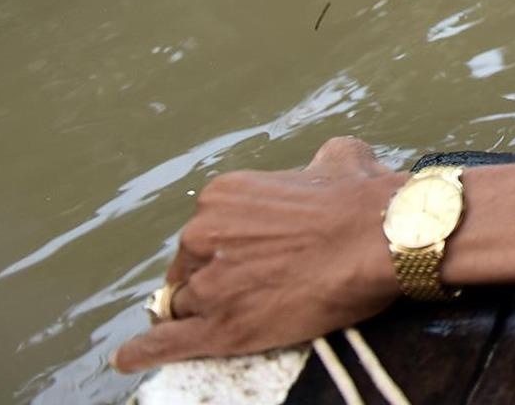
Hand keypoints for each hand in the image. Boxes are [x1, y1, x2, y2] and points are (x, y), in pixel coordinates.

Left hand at [112, 137, 404, 373]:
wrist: (384, 240)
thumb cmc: (364, 200)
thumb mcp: (339, 158)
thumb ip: (315, 165)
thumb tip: (323, 166)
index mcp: (223, 196)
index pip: (203, 234)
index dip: (225, 251)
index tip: (248, 260)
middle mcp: (202, 235)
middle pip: (189, 271)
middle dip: (214, 281)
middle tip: (254, 289)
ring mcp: (207, 284)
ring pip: (186, 309)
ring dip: (205, 314)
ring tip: (241, 317)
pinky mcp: (219, 328)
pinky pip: (166, 345)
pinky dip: (146, 352)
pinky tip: (130, 358)